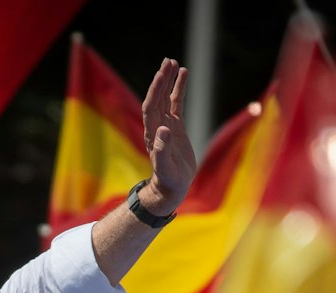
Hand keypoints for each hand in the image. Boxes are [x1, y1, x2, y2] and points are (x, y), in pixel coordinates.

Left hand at [141, 58, 194, 209]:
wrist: (171, 187)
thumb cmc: (168, 180)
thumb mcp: (165, 167)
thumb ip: (162, 150)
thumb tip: (163, 129)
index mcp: (153, 132)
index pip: (151, 105)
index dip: (156, 90)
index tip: (162, 74)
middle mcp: (158, 125)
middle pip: (158, 97)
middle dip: (162, 79)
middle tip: (168, 61)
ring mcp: (167, 124)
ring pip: (167, 98)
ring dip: (169, 81)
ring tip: (174, 63)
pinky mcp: (177, 127)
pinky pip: (177, 104)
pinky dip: (180, 90)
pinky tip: (184, 76)